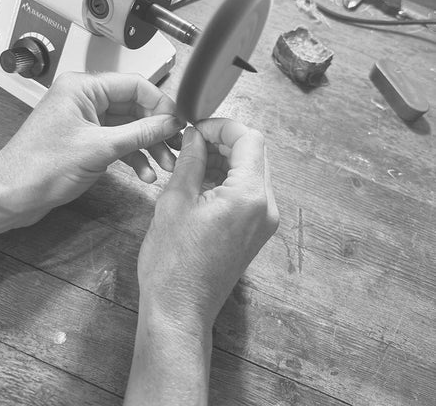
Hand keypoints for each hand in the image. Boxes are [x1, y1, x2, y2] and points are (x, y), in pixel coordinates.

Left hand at [0, 72, 183, 234]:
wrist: (12, 196)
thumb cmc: (37, 167)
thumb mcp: (100, 148)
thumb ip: (140, 133)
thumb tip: (170, 122)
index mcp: (83, 87)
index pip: (135, 85)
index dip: (160, 103)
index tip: (178, 122)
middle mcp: (85, 99)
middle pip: (135, 106)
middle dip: (157, 128)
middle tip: (175, 145)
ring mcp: (87, 121)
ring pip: (130, 126)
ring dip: (148, 145)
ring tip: (164, 163)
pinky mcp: (87, 140)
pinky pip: (119, 142)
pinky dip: (134, 156)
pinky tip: (144, 172)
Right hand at [124, 119, 277, 405]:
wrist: (179, 311)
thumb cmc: (172, 262)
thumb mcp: (175, 201)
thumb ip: (190, 160)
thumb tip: (194, 135)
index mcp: (249, 195)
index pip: (249, 139)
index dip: (221, 126)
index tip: (195, 128)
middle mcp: (266, 207)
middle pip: (254, 153)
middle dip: (224, 141)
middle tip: (191, 140)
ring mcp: (265, 222)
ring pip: (252, 171)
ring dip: (225, 159)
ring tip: (191, 159)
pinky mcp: (257, 232)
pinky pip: (248, 192)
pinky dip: (228, 179)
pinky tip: (201, 180)